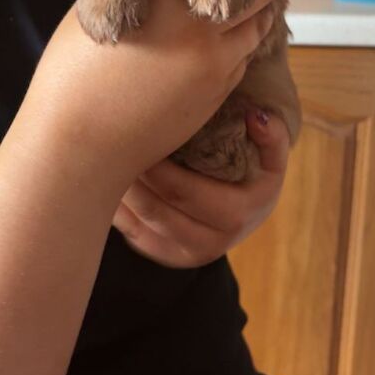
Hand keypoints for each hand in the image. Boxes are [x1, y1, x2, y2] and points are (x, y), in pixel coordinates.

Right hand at [16, 0, 277, 195]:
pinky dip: (242, 42)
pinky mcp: (219, 90)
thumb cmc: (73, 74)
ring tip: (253, 0)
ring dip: (257, 11)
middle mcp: (199, 22)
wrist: (82, 143)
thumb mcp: (99, 9)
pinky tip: (233, 36)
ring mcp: (215, 59)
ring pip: (258, 24)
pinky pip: (244, 57)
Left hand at [112, 110, 288, 267]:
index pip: (185, 191)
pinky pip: (132, 236)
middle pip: (157, 209)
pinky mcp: (166, 257)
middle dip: (131, 176)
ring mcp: (186, 255)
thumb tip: (255, 117)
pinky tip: (104, 182)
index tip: (137, 135)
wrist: (249, 212)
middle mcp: (211, 243)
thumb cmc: (256, 175)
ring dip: (119, 193)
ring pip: (140, 224)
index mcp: (237, 215)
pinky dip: (117, 210)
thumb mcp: (273, 156)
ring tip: (101, 159)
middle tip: (108, 142)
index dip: (157, 167)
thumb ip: (272, 134)